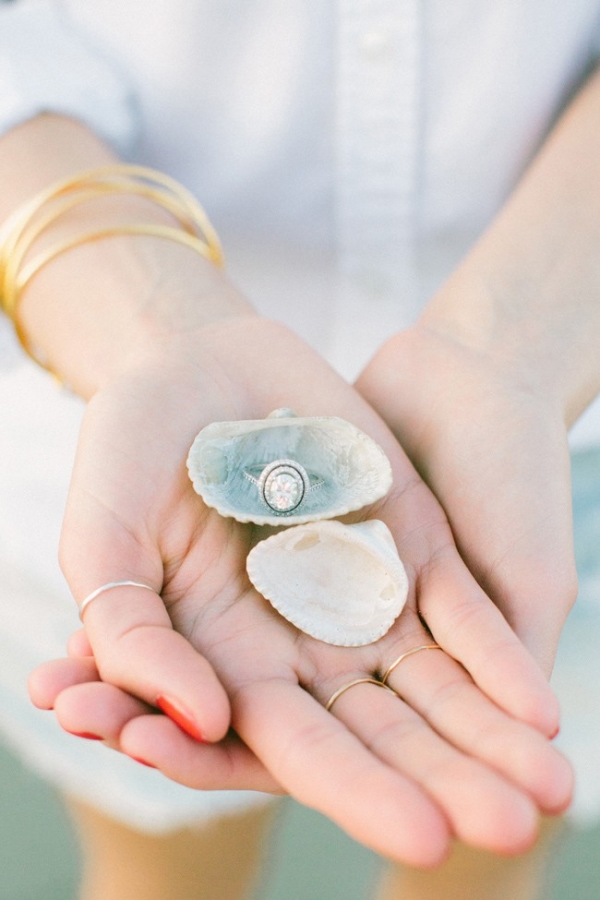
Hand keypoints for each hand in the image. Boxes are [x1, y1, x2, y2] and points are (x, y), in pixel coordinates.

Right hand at [28, 318, 571, 865]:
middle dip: (444, 782)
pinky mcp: (407, 545)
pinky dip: (496, 657)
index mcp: (229, 661)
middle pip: (382, 732)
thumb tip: (209, 719)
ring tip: (552, 789)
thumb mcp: (102, 538)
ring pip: (434, 684)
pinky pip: (459, 613)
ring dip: (490, 736)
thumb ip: (136, 635)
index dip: (355, 791)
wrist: (193, 361)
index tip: (421, 836)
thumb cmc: (126, 448)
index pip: (296, 747)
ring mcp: (362, 596)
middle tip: (507, 829)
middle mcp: (302, 644)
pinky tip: (541, 706)